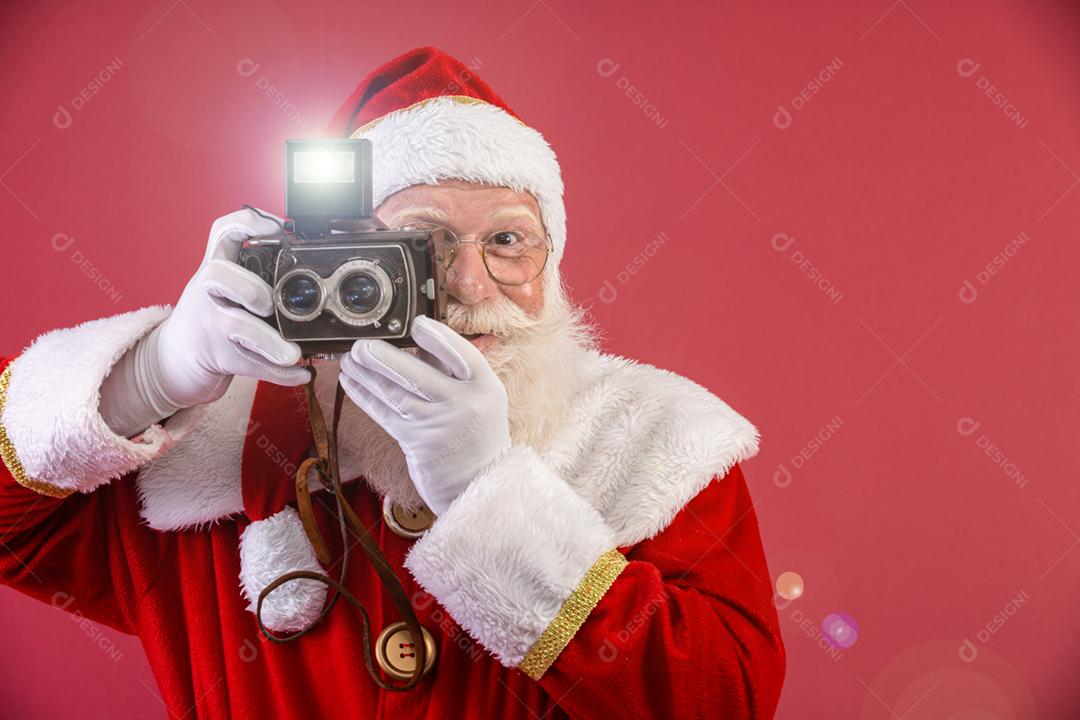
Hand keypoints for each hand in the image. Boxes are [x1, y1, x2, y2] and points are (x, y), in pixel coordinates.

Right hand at [146, 208, 311, 408]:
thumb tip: (304, 256)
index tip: (275, 228)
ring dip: (267, 341)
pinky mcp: (219, 357)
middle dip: (249, 287)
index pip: (220, 233)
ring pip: (236, 327)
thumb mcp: (220, 284)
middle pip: (218, 276)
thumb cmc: (210, 314)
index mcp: (214, 269)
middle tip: (270, 304)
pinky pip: (252, 365)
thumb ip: (250, 269)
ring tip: (293, 353)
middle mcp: (208, 293)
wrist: (174, 358)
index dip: (245, 224)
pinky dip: (279, 373)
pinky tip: (301, 374)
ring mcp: (211, 327)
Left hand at [338, 315, 511, 514]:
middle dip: (385, 359)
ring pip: (396, 395)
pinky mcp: (416, 443)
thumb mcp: (477, 395)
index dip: (438, 337)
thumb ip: (450, 368)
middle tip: (361, 345)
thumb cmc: (476, 429)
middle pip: (419, 376)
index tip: (415, 323)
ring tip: (348, 359)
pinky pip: (385, 414)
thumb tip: (417, 336)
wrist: (478, 480)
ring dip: (367, 375)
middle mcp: (464, 405)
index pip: (462, 355)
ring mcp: (438, 425)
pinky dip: (365, 396)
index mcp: (486, 386)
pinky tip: (349, 382)